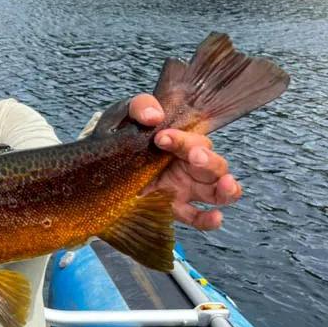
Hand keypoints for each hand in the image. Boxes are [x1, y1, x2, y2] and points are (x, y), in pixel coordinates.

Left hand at [129, 94, 241, 230]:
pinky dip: (208, 220)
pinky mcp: (173, 208)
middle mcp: (189, 166)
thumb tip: (154, 116)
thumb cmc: (123, 134)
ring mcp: (185, 188)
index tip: (160, 137)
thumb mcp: (128, 114)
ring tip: (226, 185)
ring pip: (218, 191)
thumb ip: (141, 107)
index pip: (195, 140)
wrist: (101, 164)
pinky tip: (215, 217)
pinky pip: (197, 218)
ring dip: (226, 188)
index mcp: (184, 142)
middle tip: (193, 156)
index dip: (182, 139)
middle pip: (214, 164)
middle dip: (207, 160)